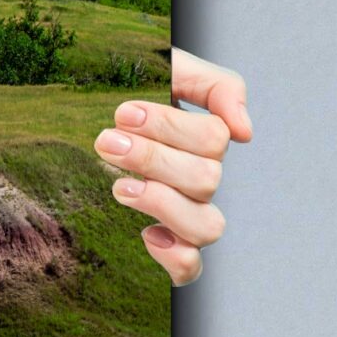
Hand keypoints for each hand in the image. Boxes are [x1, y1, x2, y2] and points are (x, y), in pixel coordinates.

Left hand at [95, 47, 250, 285]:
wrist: (91, 105)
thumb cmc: (137, 90)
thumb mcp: (172, 68)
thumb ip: (216, 86)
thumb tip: (244, 132)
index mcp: (206, 139)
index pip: (213, 139)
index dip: (169, 127)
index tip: (123, 113)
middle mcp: (202, 179)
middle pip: (206, 180)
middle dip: (152, 159)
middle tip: (106, 141)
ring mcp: (187, 213)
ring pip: (207, 227)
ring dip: (163, 204)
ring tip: (119, 187)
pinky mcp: (168, 244)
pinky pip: (190, 268)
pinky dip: (175, 257)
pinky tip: (146, 234)